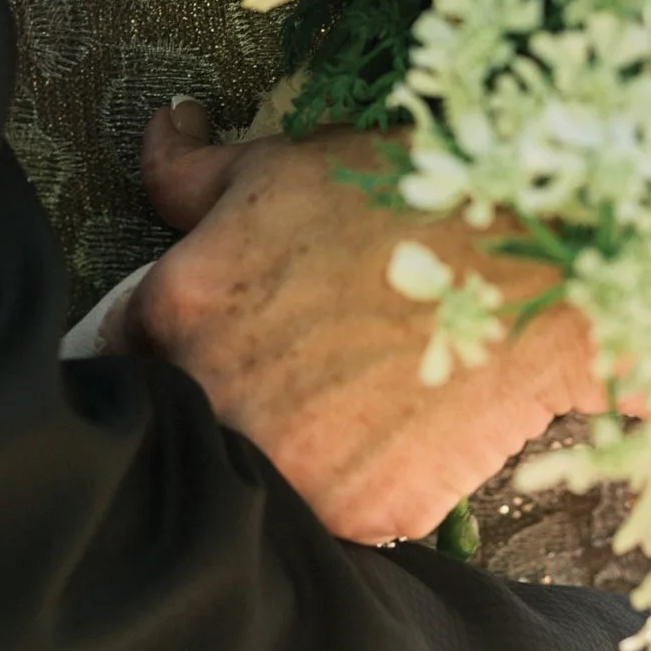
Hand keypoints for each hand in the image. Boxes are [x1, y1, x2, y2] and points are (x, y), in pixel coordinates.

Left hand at [124, 107, 598, 545]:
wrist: (539, 275)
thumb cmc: (407, 202)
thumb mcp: (283, 165)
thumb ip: (191, 169)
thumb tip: (159, 132)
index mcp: (180, 308)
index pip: (111, 355)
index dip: (149, 348)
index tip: (187, 345)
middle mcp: (214, 397)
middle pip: (176, 424)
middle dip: (212, 402)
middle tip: (278, 374)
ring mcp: (283, 466)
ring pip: (245, 481)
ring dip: (273, 454)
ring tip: (331, 410)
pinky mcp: (351, 518)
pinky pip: (322, 518)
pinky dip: (342, 487)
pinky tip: (382, 438)